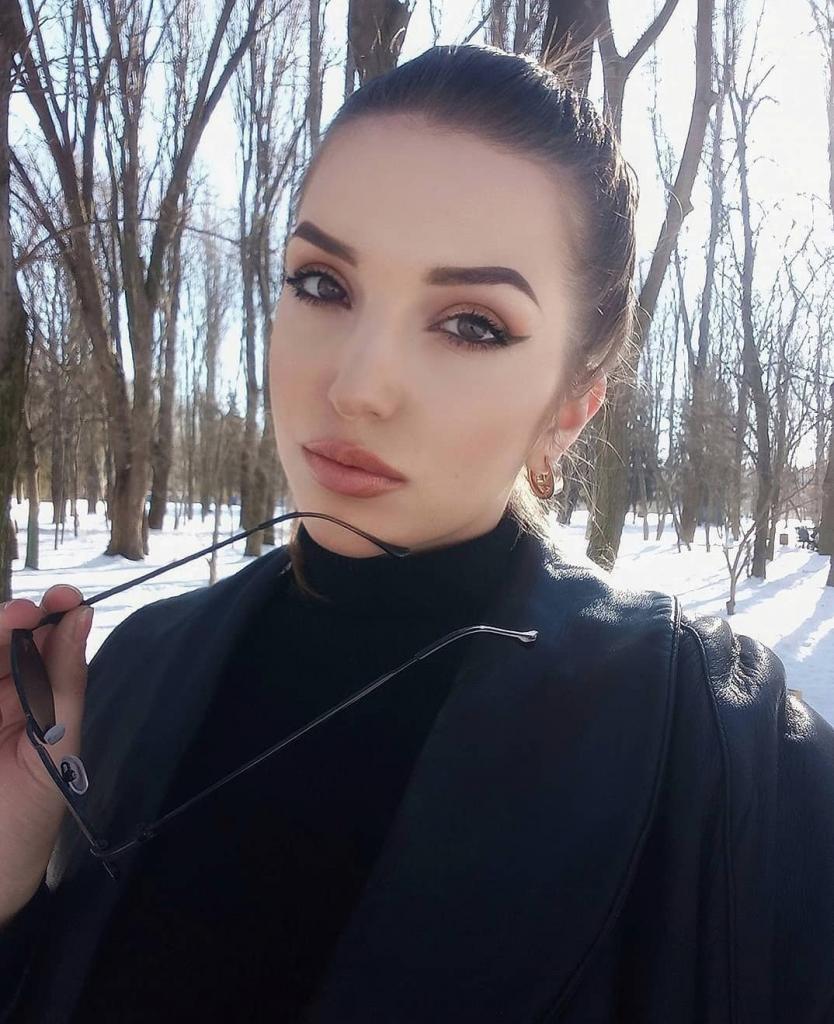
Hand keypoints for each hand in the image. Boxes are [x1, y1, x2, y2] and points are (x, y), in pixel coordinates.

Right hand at [0, 587, 92, 922]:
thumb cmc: (23, 822)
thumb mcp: (54, 749)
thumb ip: (63, 684)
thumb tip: (80, 619)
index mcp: (28, 702)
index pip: (38, 646)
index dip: (51, 618)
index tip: (66, 600)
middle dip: (12, 623)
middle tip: (29, 614)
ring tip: (13, 625)